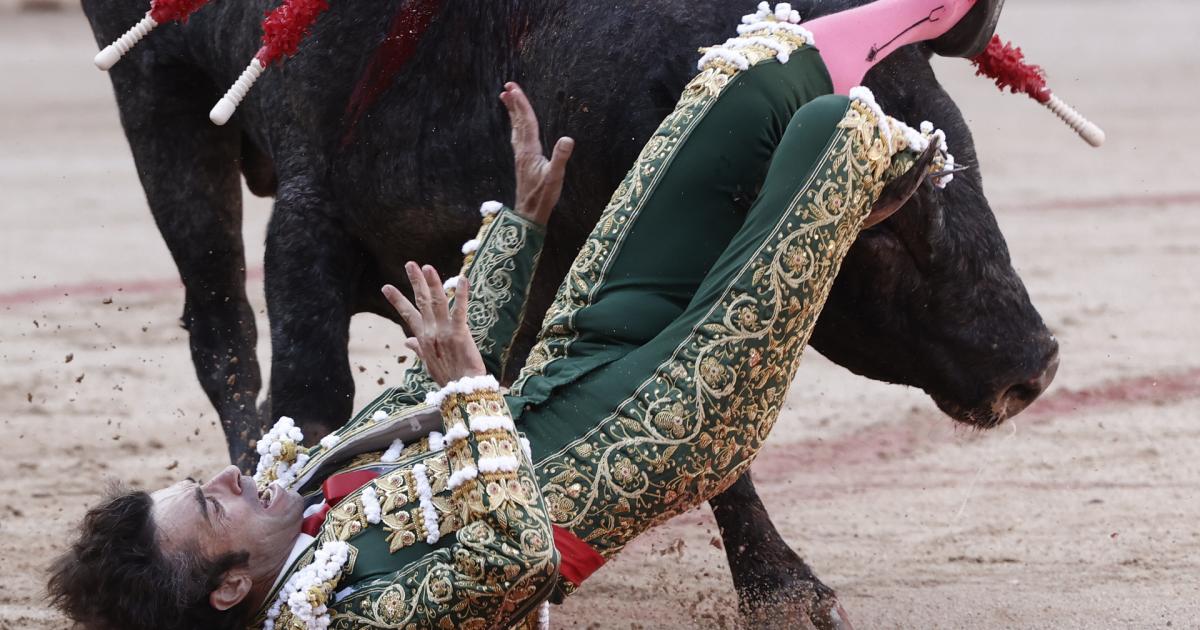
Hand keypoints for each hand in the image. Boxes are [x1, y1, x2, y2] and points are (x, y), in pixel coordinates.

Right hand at [381, 262, 485, 386]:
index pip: (407, 314)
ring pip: (436, 302)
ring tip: (426, 267)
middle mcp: (430, 332)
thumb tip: (407, 341)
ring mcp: (443, 332)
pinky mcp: (459, 333)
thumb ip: (418, 348)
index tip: (386, 287)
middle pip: (421, 302)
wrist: (462, 390)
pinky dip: (461, 295)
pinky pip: (460, 311)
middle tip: (409, 264)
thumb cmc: (448, 376)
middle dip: (415, 282)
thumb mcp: (429, 362)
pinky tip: (463, 279)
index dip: (397, 300)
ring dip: (432, 283)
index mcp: (423, 338)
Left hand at [500, 82, 573, 225]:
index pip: (526, 122)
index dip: (521, 104)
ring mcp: (521, 156)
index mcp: (530, 150)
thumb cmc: (543, 196)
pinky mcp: (522, 162)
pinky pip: (518, 138)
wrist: (529, 213)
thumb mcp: (555, 177)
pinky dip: (516, 127)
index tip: (514, 88)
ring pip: (516, 129)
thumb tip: (568, 139)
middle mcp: (522, 150)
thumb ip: (561, 157)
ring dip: (512, 113)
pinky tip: (517, 128)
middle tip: (507, 86)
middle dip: (514, 104)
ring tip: (507, 100)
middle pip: (518, 122)